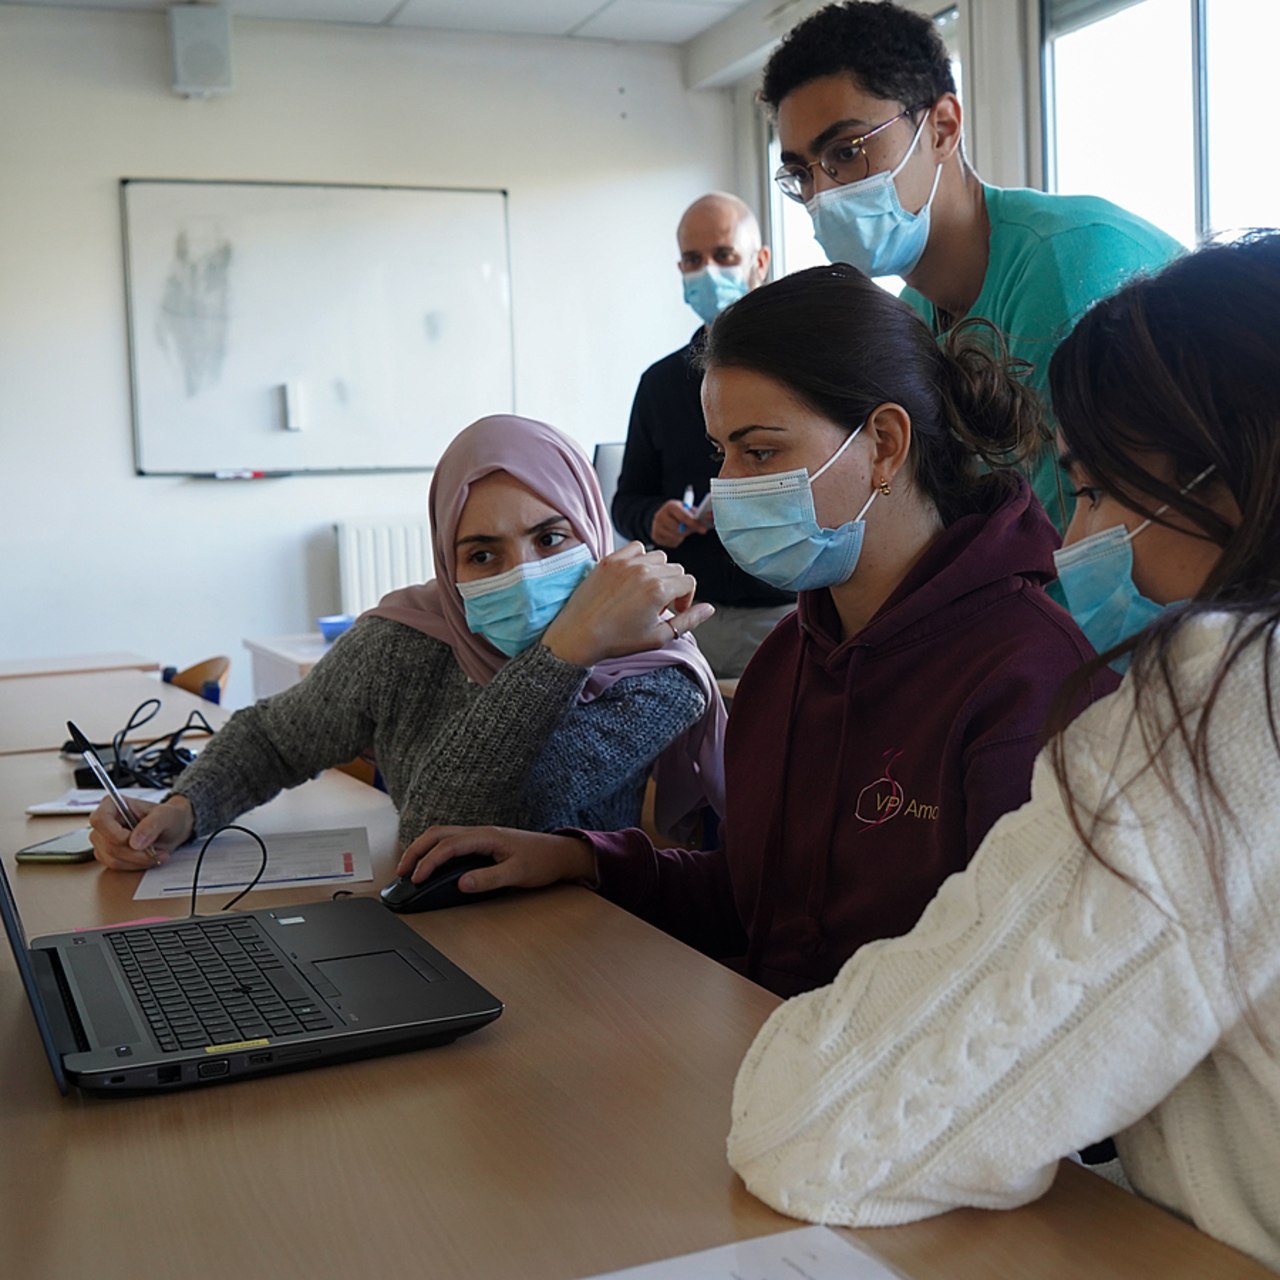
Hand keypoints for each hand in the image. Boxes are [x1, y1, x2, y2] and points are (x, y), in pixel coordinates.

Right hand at [89, 795, 194, 870]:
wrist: (172, 829)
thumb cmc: (168, 817)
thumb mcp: (166, 816)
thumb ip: (151, 825)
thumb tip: (134, 842)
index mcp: (112, 804)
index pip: (100, 820)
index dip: (115, 834)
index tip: (137, 843)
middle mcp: (103, 822)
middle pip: (107, 843)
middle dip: (134, 853)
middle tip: (156, 852)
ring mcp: (102, 840)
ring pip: (112, 858)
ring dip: (137, 861)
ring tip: (157, 854)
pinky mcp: (107, 854)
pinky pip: (116, 866)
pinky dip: (135, 865)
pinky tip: (148, 858)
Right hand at [396, 825, 595, 893]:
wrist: (560, 853)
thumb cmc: (542, 861)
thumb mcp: (517, 874)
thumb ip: (489, 879)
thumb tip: (461, 883)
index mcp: (486, 836)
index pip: (448, 846)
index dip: (428, 862)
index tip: (417, 880)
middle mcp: (480, 832)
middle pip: (438, 834)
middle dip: (415, 850)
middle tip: (401, 872)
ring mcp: (480, 835)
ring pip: (442, 835)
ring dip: (422, 848)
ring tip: (409, 868)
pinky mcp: (482, 842)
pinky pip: (450, 840)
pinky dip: (434, 849)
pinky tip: (430, 862)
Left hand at [540, 541, 714, 666]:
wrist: (579, 635)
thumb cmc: (618, 640)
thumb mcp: (659, 636)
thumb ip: (689, 620)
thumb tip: (710, 608)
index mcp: (660, 589)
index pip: (689, 581)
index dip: (687, 598)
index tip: (674, 611)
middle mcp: (644, 571)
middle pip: (675, 568)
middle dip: (673, 586)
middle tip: (658, 606)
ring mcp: (625, 562)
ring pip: (658, 556)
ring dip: (658, 571)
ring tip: (646, 591)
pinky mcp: (610, 559)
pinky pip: (636, 547)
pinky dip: (640, 558)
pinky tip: (633, 576)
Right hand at [650, 499, 709, 548]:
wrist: (666, 517)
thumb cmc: (682, 514)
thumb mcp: (690, 511)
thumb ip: (701, 514)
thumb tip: (711, 517)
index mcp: (671, 505)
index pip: (683, 516)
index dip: (695, 524)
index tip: (703, 530)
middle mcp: (660, 514)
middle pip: (678, 529)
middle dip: (687, 531)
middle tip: (689, 529)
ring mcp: (656, 526)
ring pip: (675, 537)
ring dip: (681, 536)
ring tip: (681, 531)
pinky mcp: (654, 535)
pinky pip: (670, 543)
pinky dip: (676, 541)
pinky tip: (675, 535)